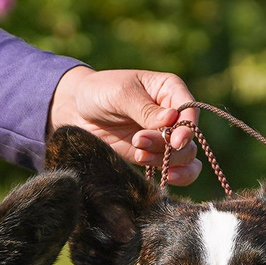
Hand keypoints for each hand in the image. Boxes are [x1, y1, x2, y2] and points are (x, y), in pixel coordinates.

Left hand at [49, 67, 199, 184]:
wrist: (76, 111)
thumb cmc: (99, 92)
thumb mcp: (121, 94)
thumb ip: (145, 108)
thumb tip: (172, 119)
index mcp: (169, 90)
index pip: (190, 110)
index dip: (187, 127)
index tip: (176, 140)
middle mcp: (172, 114)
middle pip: (189, 137)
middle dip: (169, 145)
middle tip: (139, 141)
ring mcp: (163, 137)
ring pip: (185, 156)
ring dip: (166, 159)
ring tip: (139, 154)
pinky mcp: (153, 155)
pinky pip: (174, 169)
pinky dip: (173, 175)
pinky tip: (160, 174)